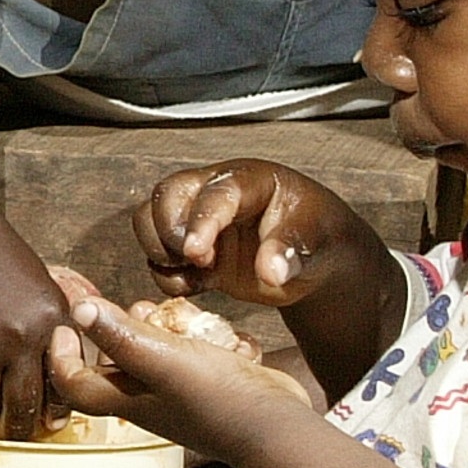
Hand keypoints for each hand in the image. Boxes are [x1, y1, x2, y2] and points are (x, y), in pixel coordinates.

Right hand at [0, 223, 80, 432]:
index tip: (49, 423)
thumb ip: (50, 330)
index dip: (55, 412)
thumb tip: (52, 376)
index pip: (60, 387)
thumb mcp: (41, 287)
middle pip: (23, 406)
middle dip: (21, 427)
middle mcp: (18, 339)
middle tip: (17, 433)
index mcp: (51, 321)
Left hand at [36, 264, 325, 462]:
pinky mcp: (212, 382)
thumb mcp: (163, 360)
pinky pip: (197, 352)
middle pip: (118, 360)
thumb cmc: (217, 399)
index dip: (60, 357)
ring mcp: (182, 392)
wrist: (278, 426)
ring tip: (182, 318)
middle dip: (124, 328)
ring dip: (169, 329)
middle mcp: (149, 398)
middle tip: (139, 309)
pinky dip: (204, 338)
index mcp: (127, 399)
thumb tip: (79, 310)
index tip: (66, 324)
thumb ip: (122, 336)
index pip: (74, 385)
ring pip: (159, 350)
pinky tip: (221, 335)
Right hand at [138, 159, 364, 305]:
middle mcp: (215, 192)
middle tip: (197, 262)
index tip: (197, 252)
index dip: (202, 219)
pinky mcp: (190, 249)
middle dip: (170, 231)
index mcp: (250, 181)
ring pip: (149, 220)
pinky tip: (194, 286)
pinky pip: (155, 255)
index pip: (216, 192)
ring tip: (193, 274)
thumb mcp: (316, 242)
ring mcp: (198, 219)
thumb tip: (270, 271)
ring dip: (159, 251)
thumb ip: (292, 252)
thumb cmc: (318, 239)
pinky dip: (164, 274)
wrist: (313, 259)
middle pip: (167, 195)